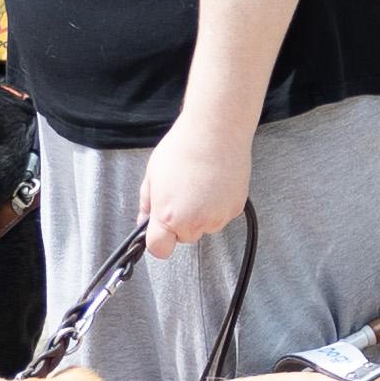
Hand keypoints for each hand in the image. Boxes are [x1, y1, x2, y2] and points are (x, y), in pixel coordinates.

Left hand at [140, 115, 251, 260]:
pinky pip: (221, 216)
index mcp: (169, 216)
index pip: (159, 250)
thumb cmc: (184, 147)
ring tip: (198, 185)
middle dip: (180, 222)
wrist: (216, 131)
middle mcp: (194, 222)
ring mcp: (217, 217)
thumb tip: (145, 220)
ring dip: (200, 214)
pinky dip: (216, 205)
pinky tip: (212, 184)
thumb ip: (147, 204)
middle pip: (183, 237)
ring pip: (204, 227)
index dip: (158, 240)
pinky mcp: (234, 209)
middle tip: (180, 194)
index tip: (158, 230)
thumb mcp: (152, 176)